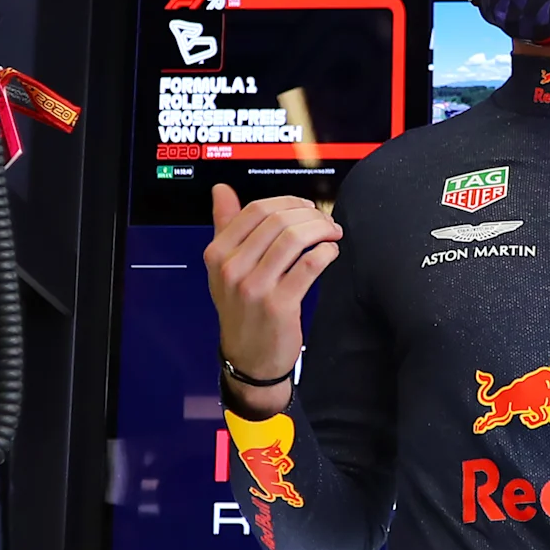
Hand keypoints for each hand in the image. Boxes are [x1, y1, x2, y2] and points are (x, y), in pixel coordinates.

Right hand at [205, 183, 341, 404]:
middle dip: (309, 214)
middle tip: (325, 221)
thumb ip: (224, 226)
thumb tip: (221, 190)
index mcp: (217, 254)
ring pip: (294, 238)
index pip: (255, 210)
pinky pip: (310, 265)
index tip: (305, 208)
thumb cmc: (241, 310)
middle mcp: (232, 269)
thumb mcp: (224, 268)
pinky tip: (330, 252)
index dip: (287, 202)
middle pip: (277, 221)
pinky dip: (326, 252)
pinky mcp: (279, 305)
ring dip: (321, 230)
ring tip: (332, 234)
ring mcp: (255, 287)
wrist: (248, 359)